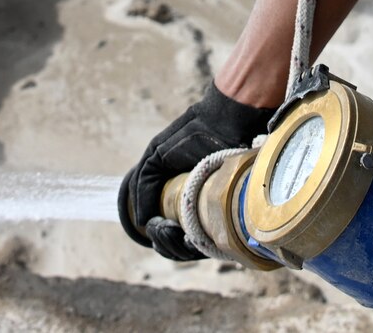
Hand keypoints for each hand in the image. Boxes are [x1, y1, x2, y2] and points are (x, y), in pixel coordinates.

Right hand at [117, 85, 274, 261]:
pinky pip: (211, 245)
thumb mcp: (157, 157)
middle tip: (164, 229)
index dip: (157, 236)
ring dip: (177, 248)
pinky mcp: (230, 216)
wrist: (223, 122)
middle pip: (175, 246)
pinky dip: (195, 247)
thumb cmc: (191, 136)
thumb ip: (144, 186)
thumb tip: (142, 221)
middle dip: (164, 243)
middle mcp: (196, 213)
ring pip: (191, 250)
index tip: (157, 227)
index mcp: (178, 201)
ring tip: (174, 231)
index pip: (163, 233)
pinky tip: (188, 236)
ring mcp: (212, 216)